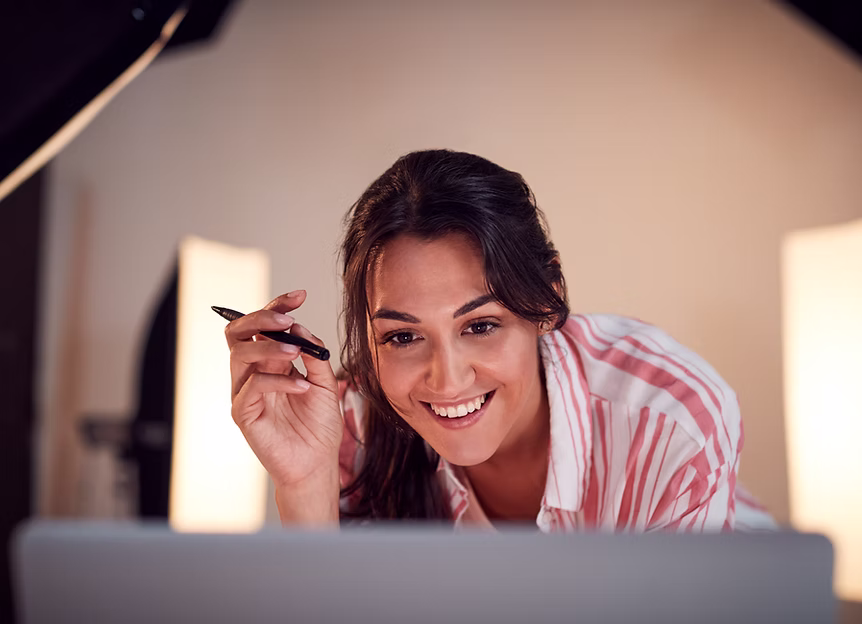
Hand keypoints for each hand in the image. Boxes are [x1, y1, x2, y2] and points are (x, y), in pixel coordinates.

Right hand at [225, 290, 341, 489]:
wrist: (316, 464)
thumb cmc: (318, 426)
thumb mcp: (326, 383)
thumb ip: (315, 355)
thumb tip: (301, 328)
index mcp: (271, 362)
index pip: (262, 326)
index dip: (277, 307)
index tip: (299, 296)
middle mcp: (253, 373)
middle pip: (238, 332)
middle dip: (261, 319)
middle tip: (288, 321)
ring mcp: (245, 393)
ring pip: (240, 355)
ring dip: (269, 347)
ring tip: (297, 352)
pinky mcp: (244, 414)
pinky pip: (253, 387)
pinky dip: (280, 380)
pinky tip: (303, 386)